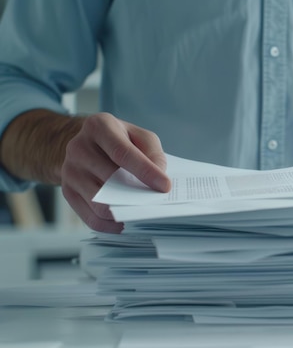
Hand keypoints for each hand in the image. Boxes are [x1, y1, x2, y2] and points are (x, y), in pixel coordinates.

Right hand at [61, 113, 170, 231]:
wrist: (85, 145)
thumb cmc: (119, 140)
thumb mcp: (139, 136)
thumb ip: (153, 152)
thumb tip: (158, 176)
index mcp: (99, 126)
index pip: (122, 152)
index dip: (145, 171)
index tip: (165, 186)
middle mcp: (79, 147)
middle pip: (110, 179)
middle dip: (136, 194)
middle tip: (156, 204)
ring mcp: (70, 171)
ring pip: (99, 202)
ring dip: (124, 212)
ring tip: (143, 214)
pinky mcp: (68, 191)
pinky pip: (90, 217)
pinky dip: (110, 225)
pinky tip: (125, 222)